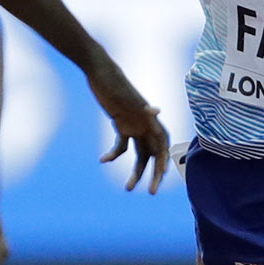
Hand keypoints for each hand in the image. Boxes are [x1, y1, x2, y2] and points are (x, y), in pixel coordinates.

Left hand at [86, 57, 168, 193]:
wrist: (99, 72)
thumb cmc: (113, 83)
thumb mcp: (125, 96)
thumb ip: (140, 106)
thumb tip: (155, 111)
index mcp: (150, 118)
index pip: (162, 143)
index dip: (164, 159)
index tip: (161, 175)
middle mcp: (145, 124)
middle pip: (153, 154)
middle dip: (153, 173)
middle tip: (150, 192)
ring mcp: (134, 126)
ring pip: (139, 154)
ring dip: (136, 172)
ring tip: (127, 188)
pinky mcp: (121, 125)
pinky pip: (122, 146)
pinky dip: (114, 154)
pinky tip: (102, 159)